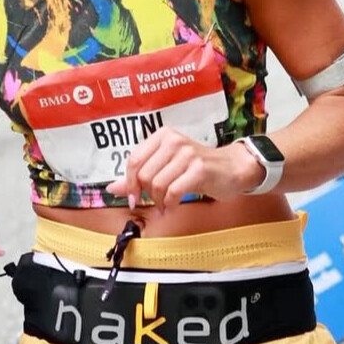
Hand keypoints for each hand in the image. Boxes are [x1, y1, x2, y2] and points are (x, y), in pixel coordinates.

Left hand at [105, 127, 256, 209]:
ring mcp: (187, 154)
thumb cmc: (197, 169)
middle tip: (155, 202)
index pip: (134, 160)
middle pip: (144, 174)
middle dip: (146, 194)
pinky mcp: (199, 169)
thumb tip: (111, 188)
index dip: (129, 183)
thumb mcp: (166, 168)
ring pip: (157, 184)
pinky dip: (170, 204)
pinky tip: (173, 207)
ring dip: (159, 201)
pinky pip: (173, 191)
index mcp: (162, 136)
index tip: (133, 198)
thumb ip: (139, 177)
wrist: (232, 168)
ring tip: (166, 204)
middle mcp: (173, 141)